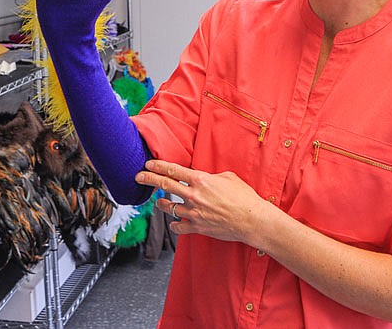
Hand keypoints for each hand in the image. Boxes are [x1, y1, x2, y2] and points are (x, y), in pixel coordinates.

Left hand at [135, 159, 270, 246]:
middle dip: (148, 179)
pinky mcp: (198, 227)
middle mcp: (194, 195)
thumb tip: (203, 178)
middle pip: (165, 185)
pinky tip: (175, 221)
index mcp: (201, 180)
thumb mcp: (228, 177)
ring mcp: (194, 212)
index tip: (148, 164)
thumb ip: (211, 176)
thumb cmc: (244, 197)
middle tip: (138, 177)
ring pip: (169, 207)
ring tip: (160, 201)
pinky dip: (175, 224)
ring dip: (162, 203)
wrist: (252, 220)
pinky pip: (179, 227)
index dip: (158, 166)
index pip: (173, 170)